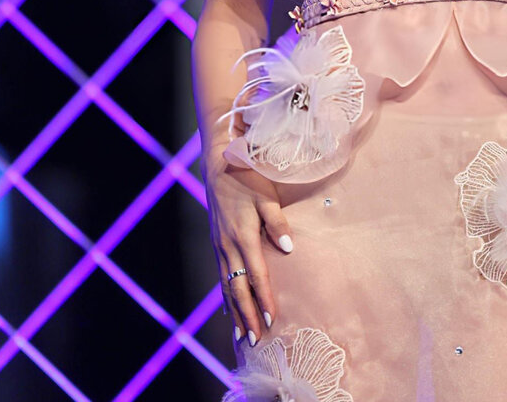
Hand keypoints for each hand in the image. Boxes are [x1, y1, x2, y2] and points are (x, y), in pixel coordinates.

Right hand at [203, 147, 293, 347]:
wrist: (217, 165)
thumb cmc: (247, 177)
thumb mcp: (266, 195)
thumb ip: (277, 222)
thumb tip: (289, 249)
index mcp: (243, 235)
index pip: (256, 275)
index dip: (263, 298)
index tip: (272, 320)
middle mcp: (228, 245)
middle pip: (238, 288)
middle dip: (248, 315)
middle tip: (257, 341)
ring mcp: (220, 246)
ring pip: (227, 286)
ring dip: (236, 311)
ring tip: (243, 335)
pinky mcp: (216, 243)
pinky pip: (220, 276)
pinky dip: (226, 296)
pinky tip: (229, 309)